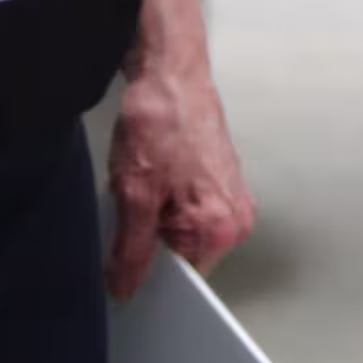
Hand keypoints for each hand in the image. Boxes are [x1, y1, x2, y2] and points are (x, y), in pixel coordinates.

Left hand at [108, 49, 253, 304]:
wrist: (172, 75)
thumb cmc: (160, 124)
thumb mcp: (134, 194)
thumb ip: (132, 249)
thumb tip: (126, 288)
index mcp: (221, 229)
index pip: (183, 280)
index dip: (151, 275)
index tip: (126, 265)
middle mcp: (237, 220)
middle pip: (185, 258)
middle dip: (154, 244)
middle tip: (134, 212)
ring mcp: (233, 201)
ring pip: (184, 234)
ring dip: (158, 222)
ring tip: (147, 190)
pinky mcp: (223, 183)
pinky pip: (190, 212)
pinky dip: (167, 205)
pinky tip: (154, 181)